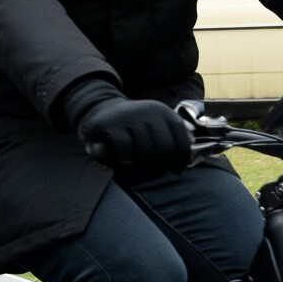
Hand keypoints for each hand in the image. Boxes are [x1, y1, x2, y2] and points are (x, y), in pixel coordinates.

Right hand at [66, 88, 191, 175]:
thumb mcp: (154, 126)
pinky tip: (122, 159)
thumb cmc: (131, 127)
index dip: (181, 160)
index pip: (182, 141)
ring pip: (145, 152)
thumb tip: (182, 167)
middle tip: (154, 169)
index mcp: (163, 112)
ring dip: (141, 163)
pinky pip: (125, 151)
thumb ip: (169, 140)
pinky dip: (124, 159)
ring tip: (136, 161)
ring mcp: (129, 117)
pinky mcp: (110, 125)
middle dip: (162, 164)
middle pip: (166, 148)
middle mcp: (148, 111)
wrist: (101, 111)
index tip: (176, 170)